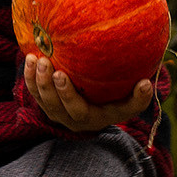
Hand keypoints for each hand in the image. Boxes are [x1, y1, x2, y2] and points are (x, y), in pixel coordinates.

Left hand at [25, 54, 153, 133]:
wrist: (102, 105)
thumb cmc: (121, 99)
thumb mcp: (132, 102)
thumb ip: (139, 97)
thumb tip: (146, 83)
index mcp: (92, 119)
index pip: (78, 110)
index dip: (67, 94)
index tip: (62, 74)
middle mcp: (72, 119)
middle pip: (56, 106)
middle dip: (48, 85)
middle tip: (47, 63)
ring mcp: (58, 112)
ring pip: (42, 100)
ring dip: (36, 80)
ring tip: (36, 58)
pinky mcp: (48, 103)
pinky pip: (35, 92)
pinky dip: (30, 77)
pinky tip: (30, 58)